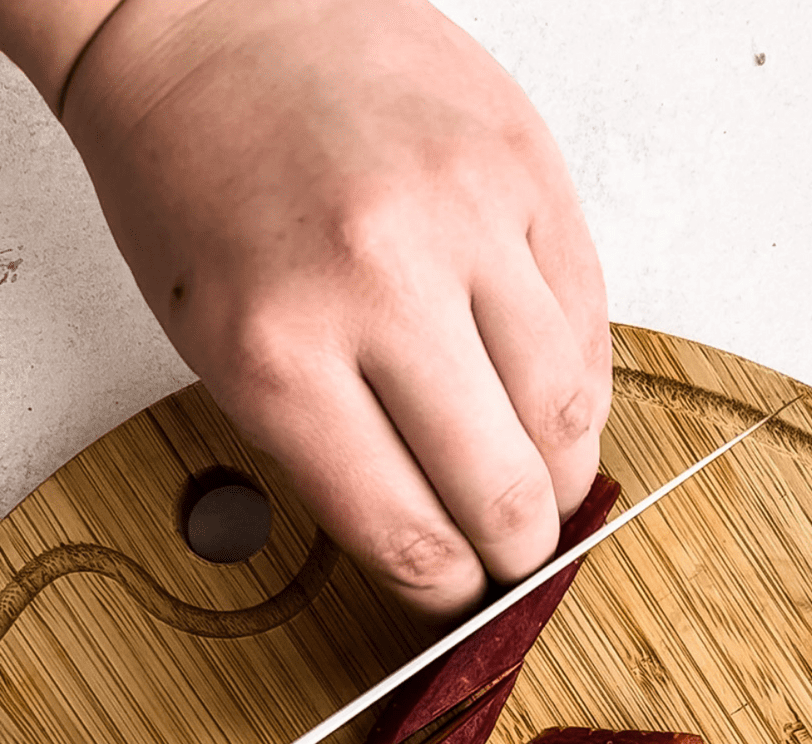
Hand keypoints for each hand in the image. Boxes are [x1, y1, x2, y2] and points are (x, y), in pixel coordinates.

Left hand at [60, 0, 612, 614]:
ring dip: (564, 472)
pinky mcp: (526, 167)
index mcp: (281, 353)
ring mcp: (467, 219)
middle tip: (516, 557)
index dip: (447, 591)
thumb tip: (436, 538)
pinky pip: (587, 317)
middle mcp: (382, 286)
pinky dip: (579, 381)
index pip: (408, 533)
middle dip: (518, 551)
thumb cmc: (200, 182)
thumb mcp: (218, 346)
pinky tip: (552, 399)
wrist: (213, 15)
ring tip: (544, 484)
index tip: (458, 594)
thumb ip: (329, 453)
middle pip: (503, 489)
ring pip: (567, 410)